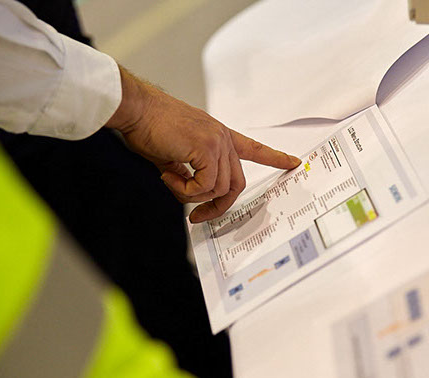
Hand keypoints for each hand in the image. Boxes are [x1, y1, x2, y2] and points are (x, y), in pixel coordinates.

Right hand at [106, 66, 300, 222]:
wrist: (135, 109)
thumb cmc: (148, 127)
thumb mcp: (173, 155)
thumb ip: (188, 173)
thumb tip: (190, 195)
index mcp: (218, 135)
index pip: (253, 147)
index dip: (274, 157)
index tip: (294, 162)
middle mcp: (222, 137)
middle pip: (237, 184)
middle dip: (218, 206)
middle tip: (198, 218)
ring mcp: (217, 142)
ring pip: (220, 189)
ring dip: (193, 196)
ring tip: (170, 181)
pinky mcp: (207, 148)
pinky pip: (205, 186)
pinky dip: (186, 191)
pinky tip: (168, 176)